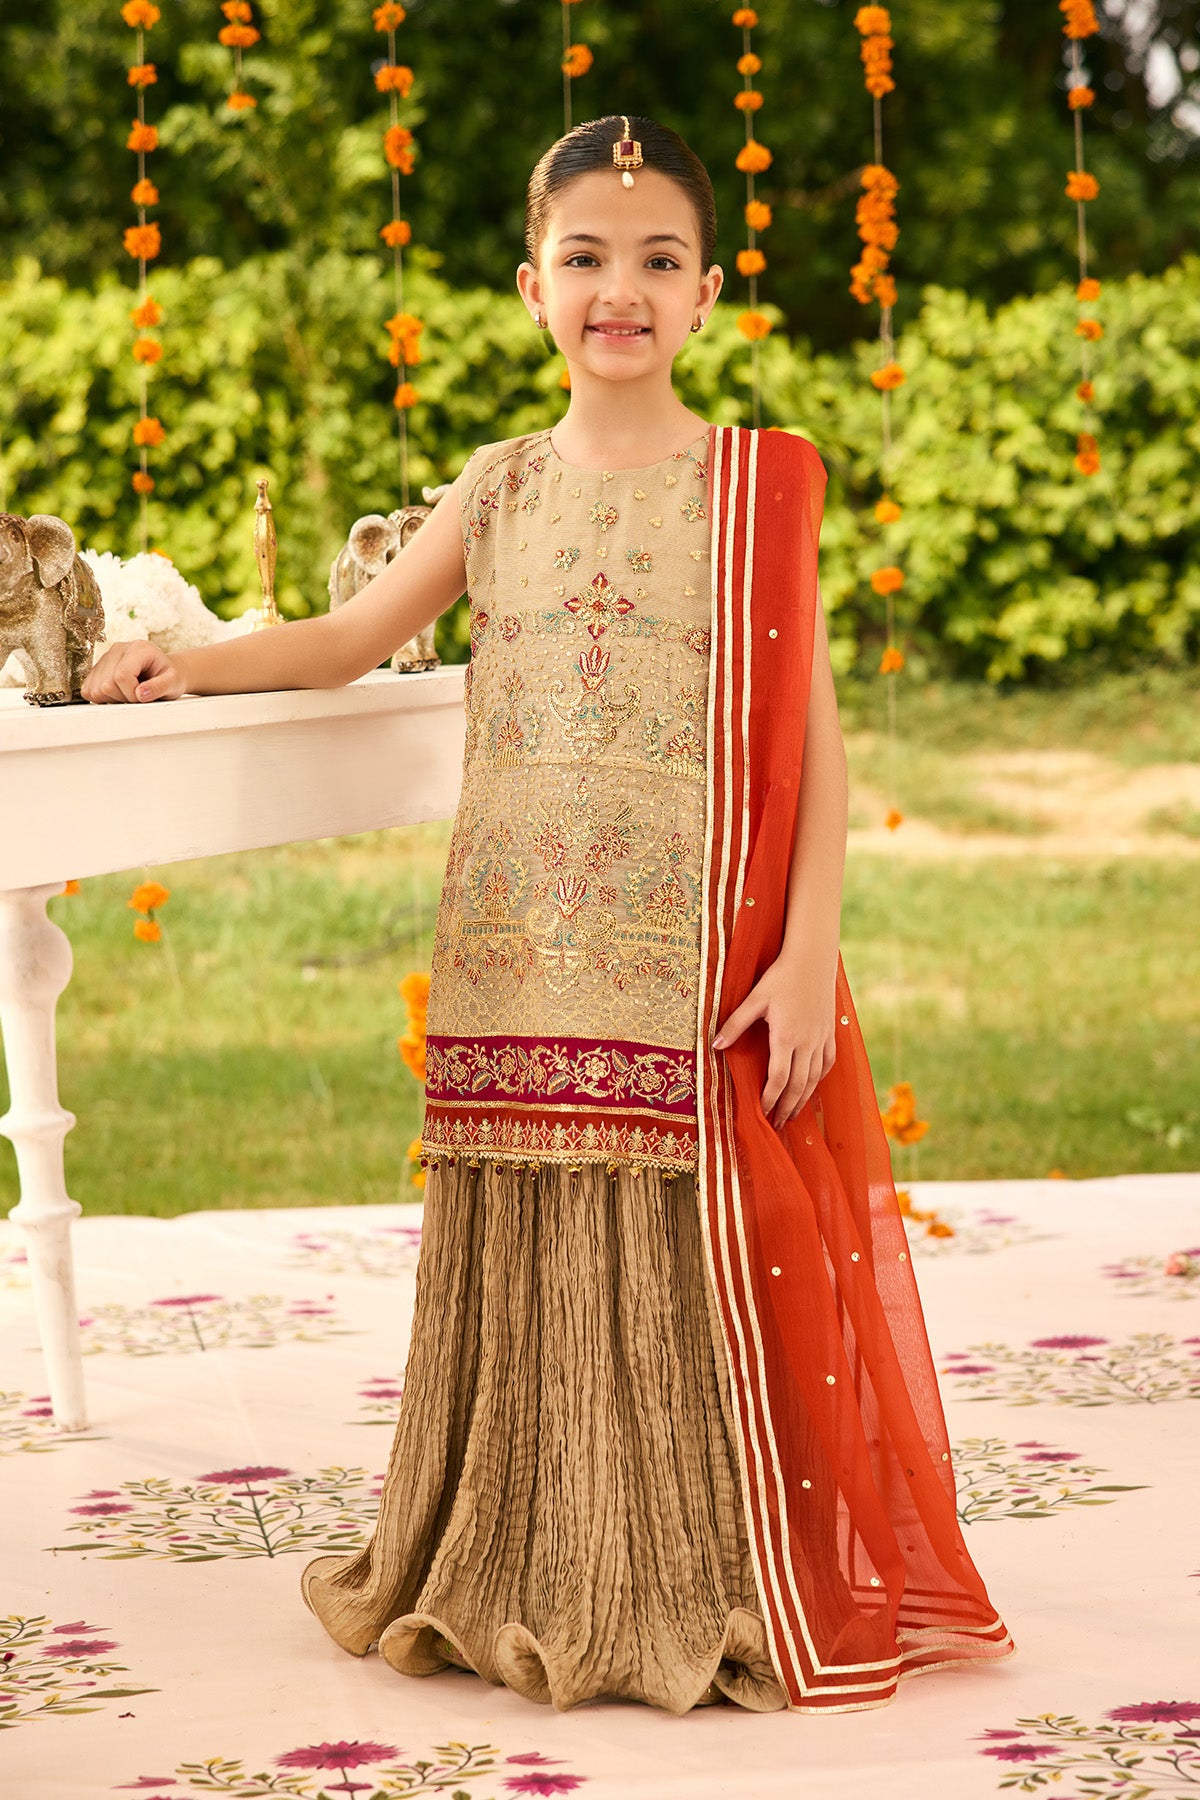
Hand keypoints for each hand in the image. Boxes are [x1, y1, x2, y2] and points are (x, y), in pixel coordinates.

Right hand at [81, 639, 185, 703]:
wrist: (163, 672)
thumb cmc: (169, 677)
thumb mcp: (173, 683)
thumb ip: (160, 687)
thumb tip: (140, 694)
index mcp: (138, 649)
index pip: (122, 676)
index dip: (131, 694)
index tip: (143, 697)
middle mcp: (117, 649)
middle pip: (106, 685)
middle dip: (123, 698)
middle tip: (138, 696)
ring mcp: (104, 658)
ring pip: (95, 690)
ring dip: (112, 699)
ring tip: (129, 693)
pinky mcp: (95, 669)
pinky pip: (88, 691)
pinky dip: (102, 698)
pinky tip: (118, 693)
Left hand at [711, 953, 837, 1128]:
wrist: (813, 958)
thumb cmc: (780, 976)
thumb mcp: (754, 998)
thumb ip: (735, 1023)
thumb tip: (715, 1046)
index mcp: (786, 1036)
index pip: (779, 1078)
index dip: (770, 1098)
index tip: (761, 1112)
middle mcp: (807, 1042)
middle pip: (798, 1085)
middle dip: (786, 1107)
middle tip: (776, 1125)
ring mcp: (821, 1038)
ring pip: (814, 1078)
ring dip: (803, 1100)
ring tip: (792, 1115)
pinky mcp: (830, 1032)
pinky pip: (827, 1063)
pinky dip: (819, 1080)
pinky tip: (811, 1088)